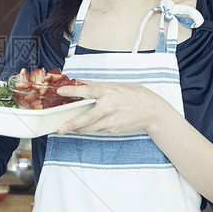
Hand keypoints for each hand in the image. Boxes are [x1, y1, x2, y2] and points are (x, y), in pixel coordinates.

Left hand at [55, 81, 169, 134]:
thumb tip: (78, 82)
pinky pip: (96, 129)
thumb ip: (96, 86)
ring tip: (67, 126)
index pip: (88, 91)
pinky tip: (85, 125)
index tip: (60, 91)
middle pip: (87, 117)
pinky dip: (88, 127)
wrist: (152, 111)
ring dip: (77, 128)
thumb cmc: (133, 95)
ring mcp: (111, 120)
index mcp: (108, 91)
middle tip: (60, 129)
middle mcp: (109, 106)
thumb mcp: (115, 86)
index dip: (73, 91)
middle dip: (72, 124)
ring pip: (89, 127)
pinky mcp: (112, 129)